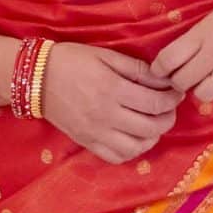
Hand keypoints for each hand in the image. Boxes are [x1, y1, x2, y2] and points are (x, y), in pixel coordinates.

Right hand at [38, 40, 183, 163]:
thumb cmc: (73, 61)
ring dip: (152, 137)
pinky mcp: (87, 142)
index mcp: (113, 89)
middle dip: (167, 119)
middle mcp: (107, 115)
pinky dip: (132, 151)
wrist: (36, 78)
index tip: (176, 92)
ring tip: (153, 124)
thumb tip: (163, 79)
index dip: (172, 99)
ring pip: (137, 147)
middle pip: (151, 128)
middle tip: (168, 109)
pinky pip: (117, 157)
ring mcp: (96, 132)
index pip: (155, 103)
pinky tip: (134, 137)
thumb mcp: (106, 56)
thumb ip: (136, 69)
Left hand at [147, 0, 212, 108]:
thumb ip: (197, 37)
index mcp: (203, 31)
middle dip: (179, 83)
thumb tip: (173, 62)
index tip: (162, 72)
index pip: (167, 59)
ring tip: (208, 82)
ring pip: (203, 94)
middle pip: (182, 81)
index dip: (159, 70)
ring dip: (202, 91)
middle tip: (186, 79)